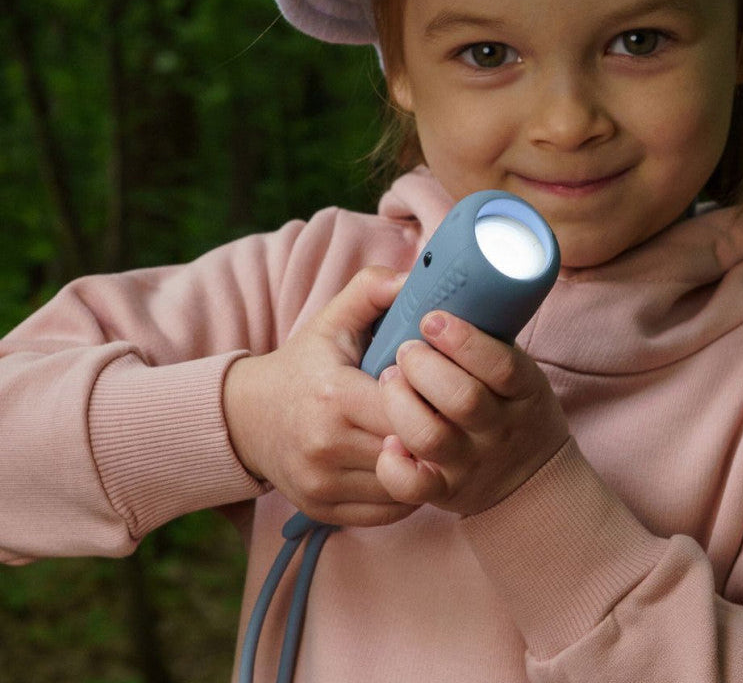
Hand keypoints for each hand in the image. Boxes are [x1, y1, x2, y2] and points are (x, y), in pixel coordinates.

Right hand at [222, 266, 417, 526]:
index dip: (431, 395)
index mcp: (334, 396)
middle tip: (449, 414)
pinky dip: (408, 491)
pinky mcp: (324, 510)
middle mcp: (326, 447)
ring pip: (405, 485)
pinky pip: (389, 512)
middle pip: (410, 448)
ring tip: (432, 438)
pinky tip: (410, 464)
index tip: (436, 383)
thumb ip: (373, 289)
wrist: (247, 417)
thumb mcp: (332, 319)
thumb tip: (418, 276)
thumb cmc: (304, 364)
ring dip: (427, 464)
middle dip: (436, 431)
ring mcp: (323, 484)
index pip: (407, 406)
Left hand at [375, 311, 569, 515]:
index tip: (433, 318)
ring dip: (402, 402)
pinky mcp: (444, 490)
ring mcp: (470, 461)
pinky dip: (395, 464)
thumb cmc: (511, 405)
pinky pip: (414, 487)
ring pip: (431, 436)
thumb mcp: (517, 364)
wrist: (530, 479)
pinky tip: (387, 441)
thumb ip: (485, 333)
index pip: (500, 365)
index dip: (463, 339)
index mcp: (523, 390)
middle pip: (463, 399)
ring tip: (390, 378)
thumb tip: (436, 281)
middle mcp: (499, 428)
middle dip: (424, 366)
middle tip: (406, 349)